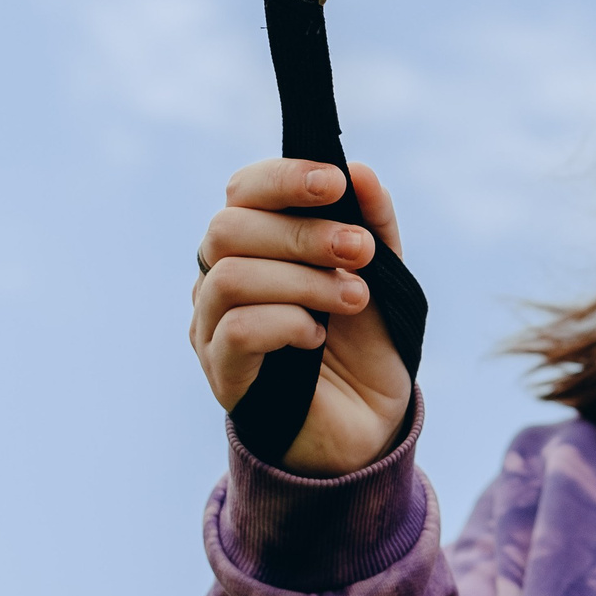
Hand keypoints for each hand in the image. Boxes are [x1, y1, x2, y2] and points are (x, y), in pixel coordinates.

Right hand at [191, 160, 414, 475]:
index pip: (243, 191)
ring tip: (354, 298)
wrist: (370, 425)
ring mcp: (213, 327)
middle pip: (229, 228)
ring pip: (229, 277)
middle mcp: (220, 279)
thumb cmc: (366, 345)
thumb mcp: (383, 276)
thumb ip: (374, 225)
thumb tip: (359, 171)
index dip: (284, 178)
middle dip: (302, 233)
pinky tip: (318, 335)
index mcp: (254, 246)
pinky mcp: (222, 373)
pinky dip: (285, 322)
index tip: (336, 184)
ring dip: (302, 280)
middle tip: (360, 253)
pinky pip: (235, 330)